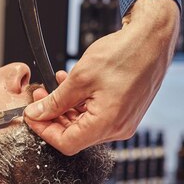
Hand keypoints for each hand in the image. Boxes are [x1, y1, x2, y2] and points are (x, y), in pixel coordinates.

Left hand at [24, 0, 179, 154]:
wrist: (152, 39)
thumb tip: (36, 114)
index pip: (66, 144)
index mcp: (107, 124)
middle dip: (52, 118)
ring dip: (64, 109)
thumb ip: (55, 101)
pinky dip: (80, 104)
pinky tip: (69, 86)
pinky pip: (97, 115)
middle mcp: (118, 128)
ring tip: (52, 87)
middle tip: (38, 99)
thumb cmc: (124, 54)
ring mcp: (124, 121)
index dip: (44, 131)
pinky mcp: (126, 112)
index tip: (31, 116)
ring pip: (84, 125)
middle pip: (75, 135)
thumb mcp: (80, 78)